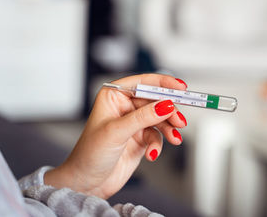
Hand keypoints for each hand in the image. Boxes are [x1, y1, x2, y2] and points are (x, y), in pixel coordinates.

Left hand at [44, 74, 187, 198]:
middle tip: (179, 121)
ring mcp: (134, 123)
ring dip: (168, 129)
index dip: (163, 83)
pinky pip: (158, 135)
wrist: (86, 183)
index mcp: (114, 96)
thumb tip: (166, 105)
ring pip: (160, 118)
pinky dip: (158, 144)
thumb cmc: (89, 154)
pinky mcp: (141, 138)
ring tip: (174, 139)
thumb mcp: (117, 132)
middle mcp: (125, 107)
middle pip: (156, 101)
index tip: (180, 88)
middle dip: (169, 111)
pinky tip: (152, 153)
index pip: (143, 83)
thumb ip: (143, 117)